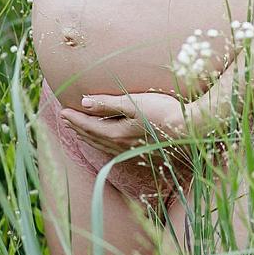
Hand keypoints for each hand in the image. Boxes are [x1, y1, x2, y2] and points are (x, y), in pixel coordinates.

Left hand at [59, 91, 197, 159]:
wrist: (190, 130)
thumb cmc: (163, 112)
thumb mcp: (134, 103)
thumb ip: (108, 104)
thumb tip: (83, 103)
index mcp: (116, 134)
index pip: (88, 126)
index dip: (74, 119)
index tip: (63, 111)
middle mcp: (121, 146)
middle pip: (93, 137)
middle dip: (78, 128)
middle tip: (66, 120)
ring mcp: (132, 151)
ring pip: (103, 144)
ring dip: (89, 137)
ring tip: (81, 130)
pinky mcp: (142, 151)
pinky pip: (114, 148)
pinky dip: (103, 143)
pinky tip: (107, 141)